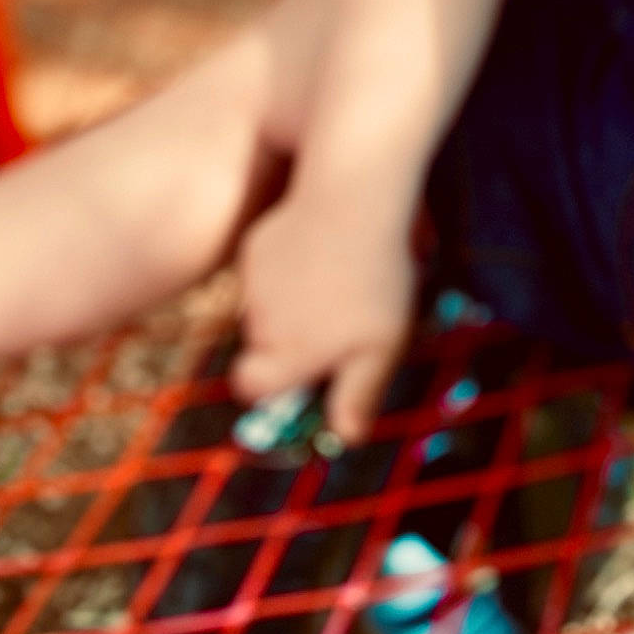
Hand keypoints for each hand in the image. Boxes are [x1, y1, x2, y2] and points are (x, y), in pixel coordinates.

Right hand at [229, 192, 417, 442]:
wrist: (353, 196)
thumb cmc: (375, 276)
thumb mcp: (382, 344)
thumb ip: (358, 393)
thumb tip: (347, 437)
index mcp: (287, 354)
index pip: (251, 387)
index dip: (269, 385)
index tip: (300, 372)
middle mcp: (259, 323)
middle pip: (262, 344)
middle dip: (289, 337)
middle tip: (338, 315)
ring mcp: (254, 282)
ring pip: (264, 305)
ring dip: (290, 300)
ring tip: (337, 276)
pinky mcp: (256, 244)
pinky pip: (266, 267)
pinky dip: (287, 264)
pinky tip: (322, 246)